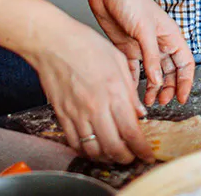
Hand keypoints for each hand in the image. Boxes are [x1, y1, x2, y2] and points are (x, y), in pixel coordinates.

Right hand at [29, 14, 152, 163]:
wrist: (53, 42)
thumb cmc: (85, 45)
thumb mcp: (118, 61)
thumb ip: (130, 91)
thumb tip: (139, 113)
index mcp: (114, 92)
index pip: (132, 133)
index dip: (142, 150)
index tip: (147, 155)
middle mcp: (96, 107)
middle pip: (114, 147)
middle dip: (127, 158)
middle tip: (132, 157)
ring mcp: (77, 114)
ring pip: (94, 150)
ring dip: (107, 158)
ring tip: (114, 154)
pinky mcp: (62, 115)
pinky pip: (75, 142)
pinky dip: (86, 150)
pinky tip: (93, 147)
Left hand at [89, 0, 194, 106]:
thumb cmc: (130, 0)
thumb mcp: (144, 30)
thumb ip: (152, 56)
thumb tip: (158, 81)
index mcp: (170, 36)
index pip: (185, 63)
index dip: (185, 81)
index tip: (181, 98)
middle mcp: (160, 43)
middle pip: (170, 71)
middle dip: (168, 88)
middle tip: (162, 103)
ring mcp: (143, 47)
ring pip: (153, 73)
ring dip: (153, 87)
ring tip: (148, 102)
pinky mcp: (127, 48)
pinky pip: (134, 70)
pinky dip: (135, 81)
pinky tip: (132, 92)